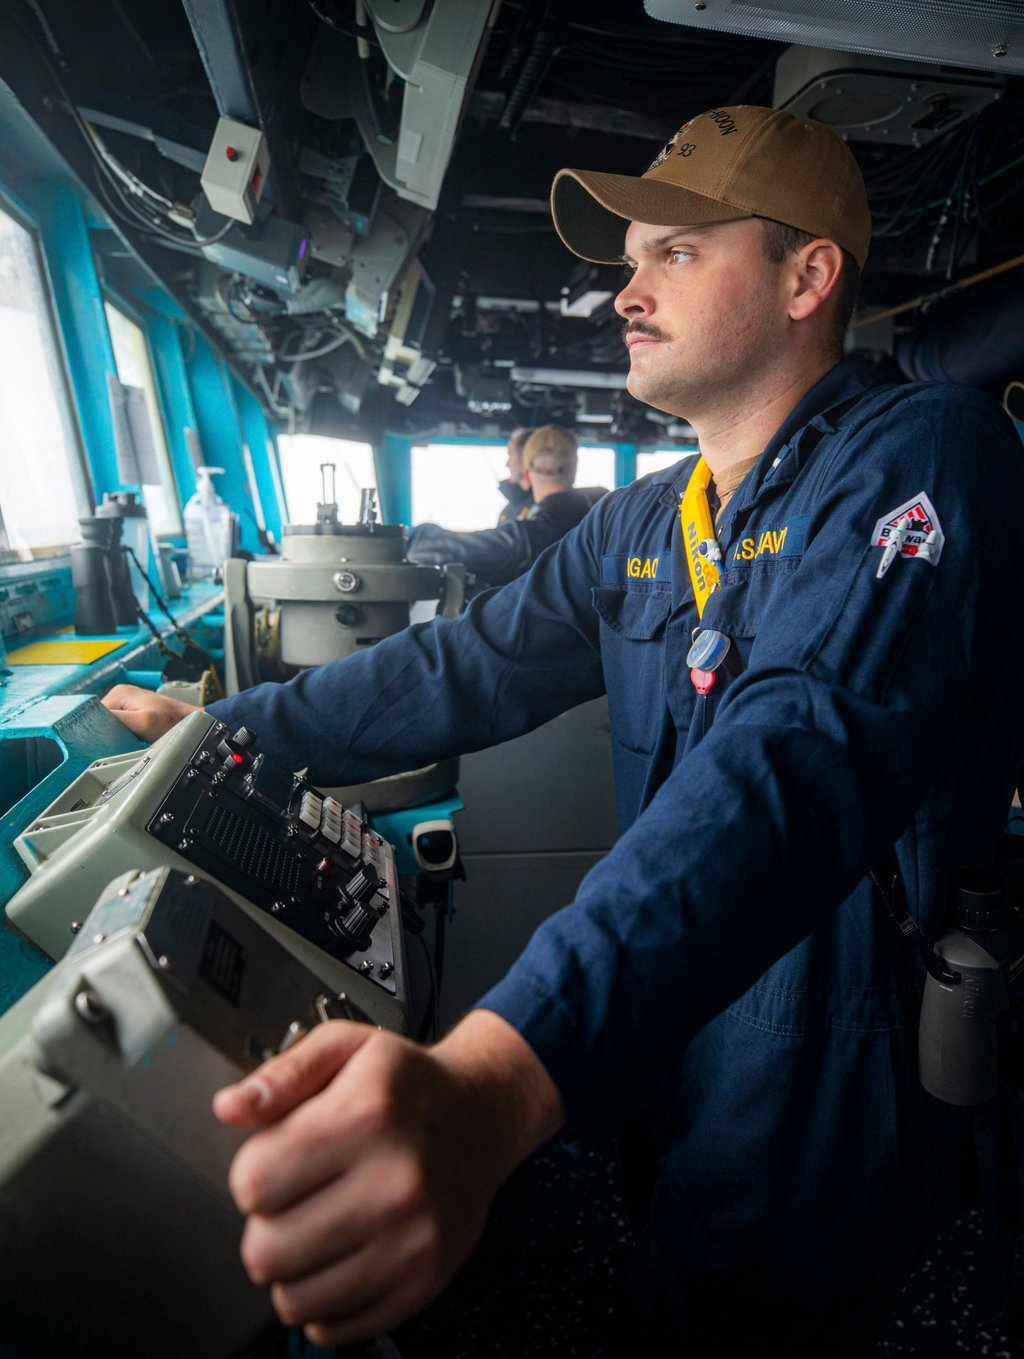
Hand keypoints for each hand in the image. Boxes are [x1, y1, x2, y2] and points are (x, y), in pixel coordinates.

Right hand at [101, 684, 197, 740]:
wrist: (191, 723)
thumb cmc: (171, 722)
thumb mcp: (142, 721)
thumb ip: (117, 719)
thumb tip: (93, 721)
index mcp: (118, 692)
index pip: (94, 713)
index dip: (96, 729)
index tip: (102, 741)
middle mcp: (120, 695)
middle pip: (101, 719)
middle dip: (105, 732)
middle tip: (116, 743)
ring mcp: (126, 704)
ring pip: (109, 724)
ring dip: (114, 735)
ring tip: (125, 741)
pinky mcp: (132, 713)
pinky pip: (118, 726)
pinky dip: (122, 734)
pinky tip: (129, 740)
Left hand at [213, 1011, 563, 1347]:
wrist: (481, 1116)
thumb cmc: (406, 1084)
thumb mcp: (346, 1047)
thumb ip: (283, 1073)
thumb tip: (232, 1106)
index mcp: (368, 1115)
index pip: (253, 1182)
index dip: (252, 1170)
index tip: (277, 1158)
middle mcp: (396, 1181)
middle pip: (266, 1251)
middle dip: (265, 1225)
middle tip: (293, 1198)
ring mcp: (413, 1240)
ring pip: (294, 1299)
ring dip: (291, 1268)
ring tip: (316, 1227)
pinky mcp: (424, 1282)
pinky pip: (336, 1327)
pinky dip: (324, 1301)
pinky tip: (340, 1256)